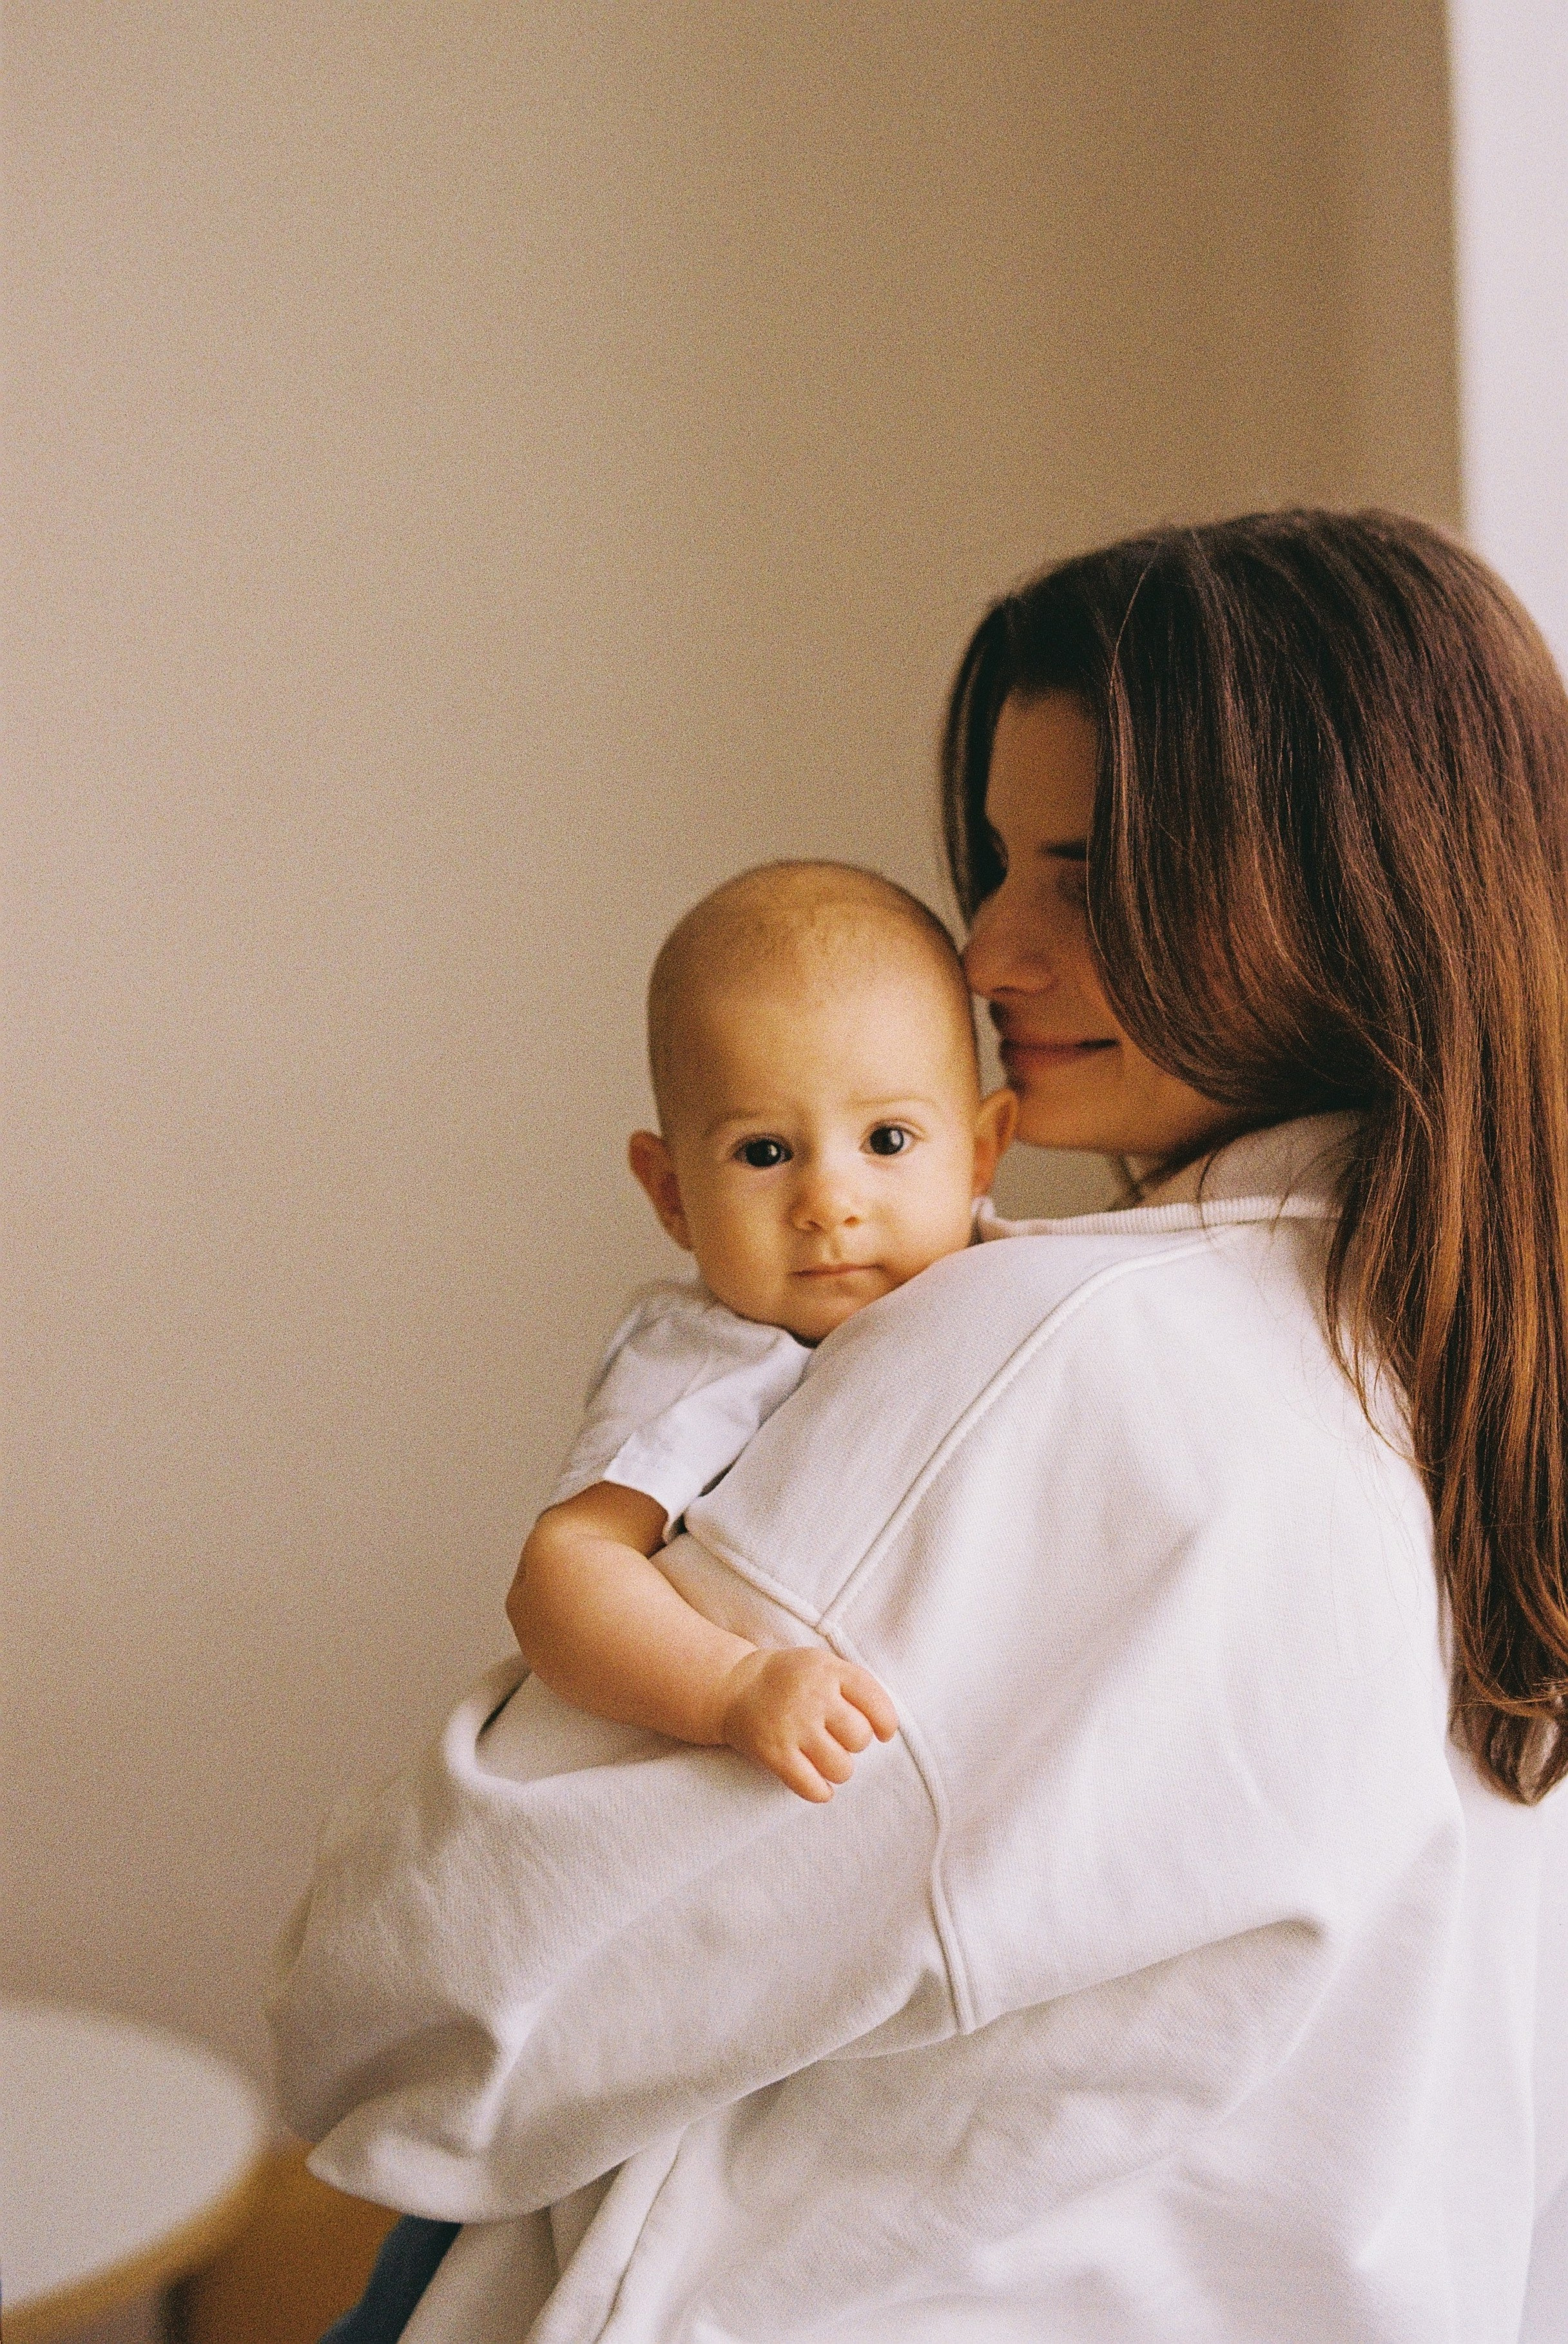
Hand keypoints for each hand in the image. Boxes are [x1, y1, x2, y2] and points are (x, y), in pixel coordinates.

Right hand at [717, 1646, 897, 1802]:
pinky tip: (818, 1784)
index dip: (885, 1723)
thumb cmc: (790, 1679)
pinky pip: (812, 1787)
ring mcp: (793, 1725)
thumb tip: (886, 1729)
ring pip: (841, 1768)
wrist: (734, 1687)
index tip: (882, 1733)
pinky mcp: (774, 1753)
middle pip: (860, 1738)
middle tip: (838, 1738)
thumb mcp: (822, 1664)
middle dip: (855, 1744)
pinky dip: (820, 1792)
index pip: (875, 1701)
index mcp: (829, 1670)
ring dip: (839, 1769)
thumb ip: (854, 1686)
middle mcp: (812, 1696)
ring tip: (826, 1758)